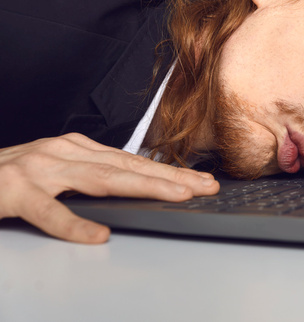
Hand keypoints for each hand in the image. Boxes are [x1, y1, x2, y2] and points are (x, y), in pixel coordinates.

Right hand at [0, 133, 219, 242]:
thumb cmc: (8, 177)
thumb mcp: (55, 169)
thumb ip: (88, 175)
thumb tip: (131, 186)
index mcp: (75, 149)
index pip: (132, 161)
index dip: (168, 171)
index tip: (199, 180)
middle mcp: (63, 152)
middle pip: (128, 167)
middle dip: (171, 178)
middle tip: (204, 187)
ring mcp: (40, 170)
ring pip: (102, 181)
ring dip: (145, 188)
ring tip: (176, 197)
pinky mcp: (15, 192)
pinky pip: (50, 212)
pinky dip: (75, 225)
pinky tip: (99, 236)